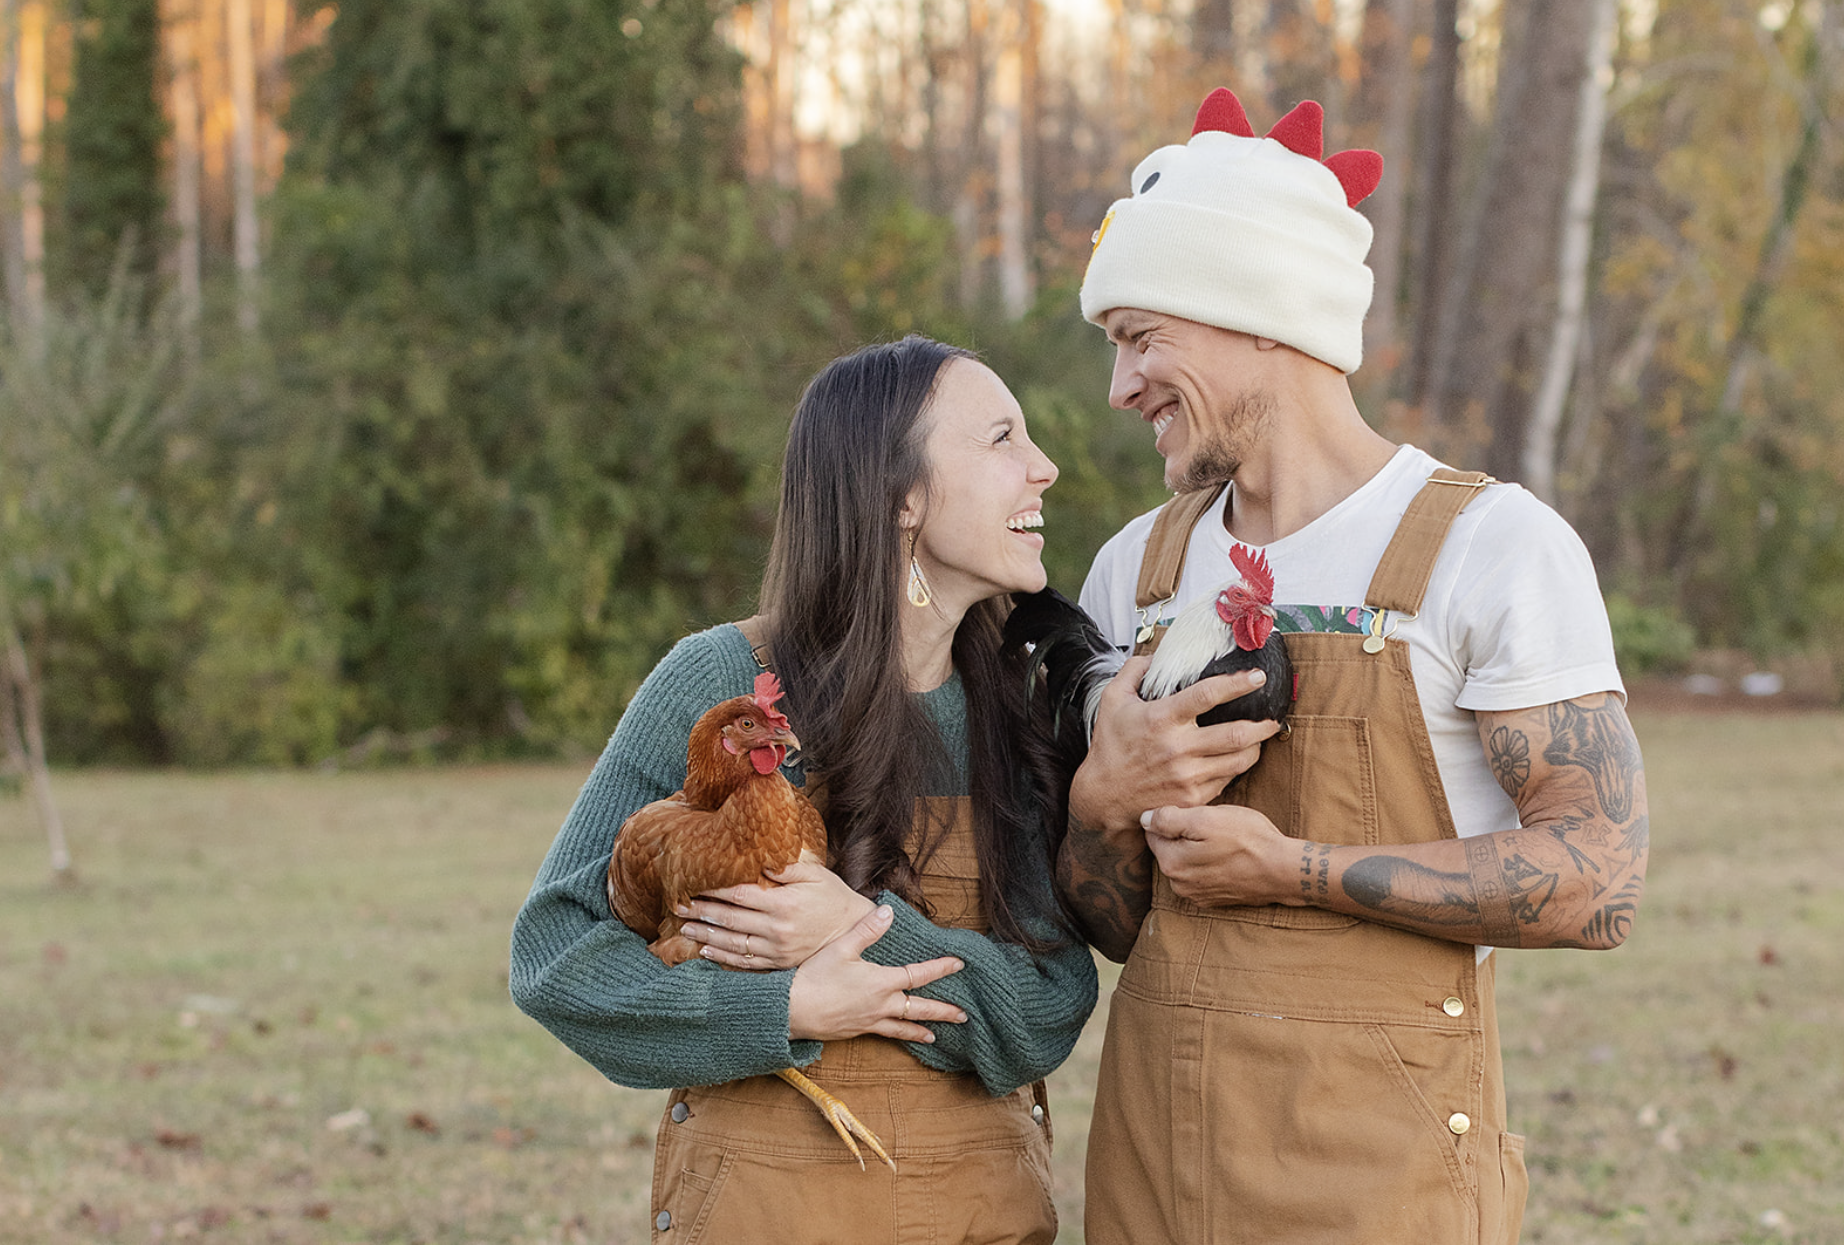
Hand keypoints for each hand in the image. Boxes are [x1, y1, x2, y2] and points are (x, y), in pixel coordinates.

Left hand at [677, 860, 875, 969]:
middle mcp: (777, 928)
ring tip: (684, 929)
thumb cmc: (833, 897)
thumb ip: (787, 868)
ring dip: (705, 936)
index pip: (739, 895)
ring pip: (732, 943)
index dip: (713, 890)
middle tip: (678, 906)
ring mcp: (776, 949)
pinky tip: (706, 951)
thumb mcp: (816, 875)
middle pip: (729, 919)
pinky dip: (722, 957)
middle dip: (701, 912)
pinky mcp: (778, 963)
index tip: (693, 884)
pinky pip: (745, 963)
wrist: (853, 930)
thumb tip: (761, 860)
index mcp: (783, 903)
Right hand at [787, 905, 966, 1042]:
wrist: (792, 1011)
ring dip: (924, 1029)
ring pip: (905, 1026)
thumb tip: (889, 912)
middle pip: (920, 1007)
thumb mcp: (841, 948)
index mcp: (881, 981)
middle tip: (964, 1014)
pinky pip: (887, 1035)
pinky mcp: (858, 1030)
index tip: (959, 964)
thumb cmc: (815, 977)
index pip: (918, 974)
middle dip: (943, 1010)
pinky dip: (901, 1037)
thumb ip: (867, 930)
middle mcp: (881, 1004)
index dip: (940, 968)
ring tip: (938, 1035)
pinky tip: (904, 1039)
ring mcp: (870, 1020)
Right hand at [1070, 656, 1281, 833]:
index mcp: (1162, 719)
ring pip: (1239, 760)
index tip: (1257, 676)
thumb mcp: (1111, 700)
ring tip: (1260, 738)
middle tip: (1273, 718)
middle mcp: (1178, 748)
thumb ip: (1133, 672)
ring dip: (1256, 747)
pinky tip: (1237, 759)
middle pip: (1236, 733)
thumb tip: (1155, 656)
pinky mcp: (1193, 797)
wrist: (1103, 798)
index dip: (1238, 683)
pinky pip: (1227, 780)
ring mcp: (1188, 776)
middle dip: (1262, 724)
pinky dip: (1237, 767)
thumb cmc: (1109, 748)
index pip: (1208, 695)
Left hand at [1142, 804, 1293, 907]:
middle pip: (1169, 848)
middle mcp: (1177, 884)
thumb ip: (1168, 819)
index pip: (1154, 831)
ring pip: (1185, 861)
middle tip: (1213, 826)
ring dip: (1197, 850)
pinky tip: (1228, 857)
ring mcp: (1195, 895)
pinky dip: (1209, 865)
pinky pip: (1201, 875)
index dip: (1174, 817)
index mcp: (1170, 863)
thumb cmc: (1247, 839)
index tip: (1196, 813)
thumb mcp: (1206, 818)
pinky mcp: (1212, 900)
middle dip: (1184, 835)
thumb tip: (1144, 819)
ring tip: (1223, 842)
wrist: (1282, 871)